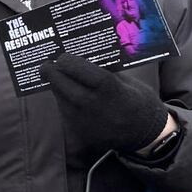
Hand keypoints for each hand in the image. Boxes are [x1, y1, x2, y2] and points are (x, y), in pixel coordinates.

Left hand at [41, 53, 169, 153]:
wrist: (145, 135)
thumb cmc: (139, 102)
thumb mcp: (127, 81)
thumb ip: (105, 71)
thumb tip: (83, 58)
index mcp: (109, 89)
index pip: (79, 71)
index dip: (67, 62)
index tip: (61, 56)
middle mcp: (94, 106)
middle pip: (63, 86)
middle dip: (52, 73)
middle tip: (46, 65)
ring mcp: (86, 122)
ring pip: (61, 100)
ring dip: (56, 88)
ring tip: (55, 77)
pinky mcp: (81, 134)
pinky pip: (66, 113)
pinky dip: (63, 102)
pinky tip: (65, 94)